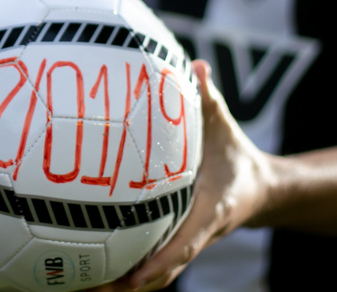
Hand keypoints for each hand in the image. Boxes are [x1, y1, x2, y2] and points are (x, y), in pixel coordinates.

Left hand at [93, 59, 272, 290]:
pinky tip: (86, 268)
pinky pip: (147, 266)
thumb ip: (209, 100)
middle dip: (124, 285)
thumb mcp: (225, 127)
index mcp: (209, 212)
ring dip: (116, 286)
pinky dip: (121, 273)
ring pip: (151, 278)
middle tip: (85, 287)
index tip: (133, 277)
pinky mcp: (174, 244)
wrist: (261, 190)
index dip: (161, 262)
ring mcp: (184, 244)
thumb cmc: (235, 155)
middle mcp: (195, 236)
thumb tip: (196, 66)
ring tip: (76, 286)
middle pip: (159, 275)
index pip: (185, 244)